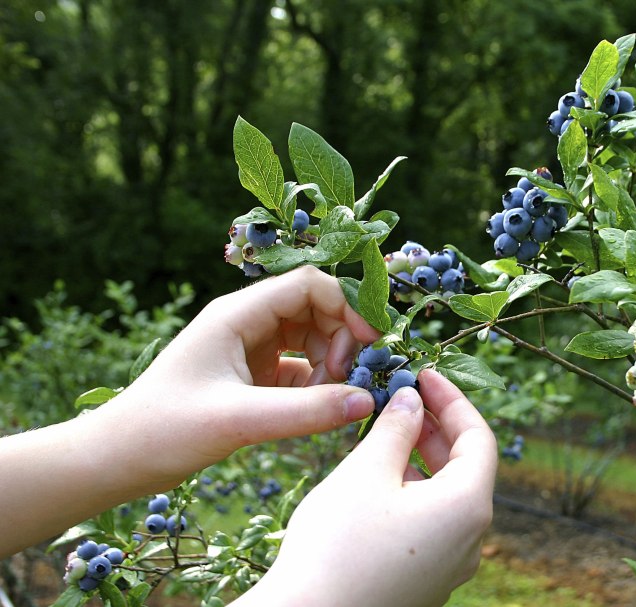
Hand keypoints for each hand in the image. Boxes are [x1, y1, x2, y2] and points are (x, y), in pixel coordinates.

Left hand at [103, 265, 381, 489]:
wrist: (117, 459)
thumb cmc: (165, 430)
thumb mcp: (239, 420)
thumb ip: (306, 411)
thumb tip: (366, 401)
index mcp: (237, 314)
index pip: (309, 284)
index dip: (347, 306)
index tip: (370, 343)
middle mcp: (246, 323)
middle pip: (315, 308)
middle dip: (341, 339)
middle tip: (347, 381)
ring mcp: (249, 348)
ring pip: (310, 337)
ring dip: (331, 363)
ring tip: (329, 400)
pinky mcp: (251, 376)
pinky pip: (299, 368)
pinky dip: (316, 385)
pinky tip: (317, 411)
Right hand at [235, 369, 497, 606]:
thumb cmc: (336, 547)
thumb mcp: (366, 473)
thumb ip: (396, 428)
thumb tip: (412, 399)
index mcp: (468, 508)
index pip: (479, 438)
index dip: (453, 400)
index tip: (424, 374)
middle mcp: (470, 541)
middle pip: (465, 468)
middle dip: (434, 428)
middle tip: (401, 399)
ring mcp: (449, 567)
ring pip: (446, 497)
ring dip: (420, 460)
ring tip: (382, 437)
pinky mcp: (425, 583)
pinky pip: (431, 525)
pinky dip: (412, 493)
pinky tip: (376, 482)